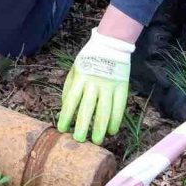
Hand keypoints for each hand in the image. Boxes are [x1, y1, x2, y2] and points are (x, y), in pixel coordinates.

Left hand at [57, 29, 133, 143]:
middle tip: (79, 140)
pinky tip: (112, 130)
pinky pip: (119, 107)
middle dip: (83, 126)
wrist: (111, 44)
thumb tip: (65, 108)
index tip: (62, 129)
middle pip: (87, 108)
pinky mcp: (122, 87)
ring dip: (100, 127)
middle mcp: (94, 83)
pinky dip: (116, 120)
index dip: (66, 116)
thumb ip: (69, 87)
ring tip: (97, 140)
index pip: (71, 100)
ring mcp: (109, 85)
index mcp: (80, 78)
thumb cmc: (89, 59)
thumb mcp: (75, 69)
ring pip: (104, 110)